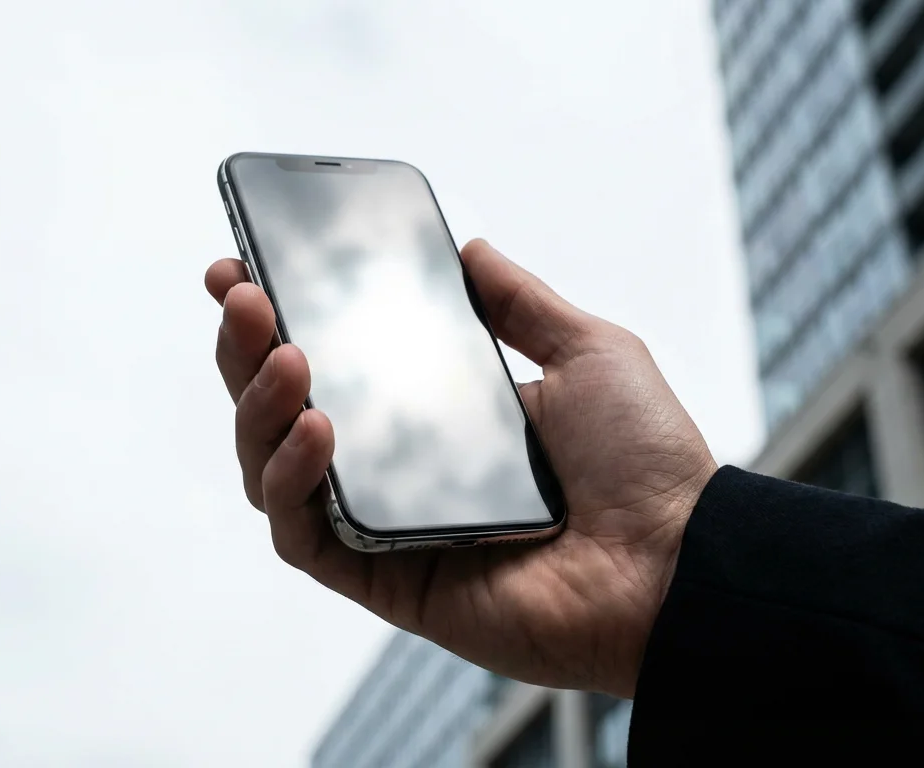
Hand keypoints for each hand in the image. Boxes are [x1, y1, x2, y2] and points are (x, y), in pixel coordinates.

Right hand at [205, 239, 716, 697]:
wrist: (678, 561)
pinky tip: (319, 429)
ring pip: (273, 471)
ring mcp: (384, 524)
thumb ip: (519, 303)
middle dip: (248, 349)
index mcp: (437, 414)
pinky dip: (292, 481)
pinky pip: (304, 535)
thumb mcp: (587, 352)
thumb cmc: (645, 463)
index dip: (278, 316)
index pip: (335, 361)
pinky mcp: (383, 579)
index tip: (245, 268)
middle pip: (283, 410)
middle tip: (244, 297)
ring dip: (259, 409)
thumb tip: (469, 249)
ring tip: (283, 355)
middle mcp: (399, 467)